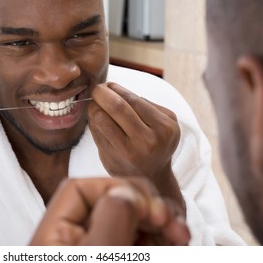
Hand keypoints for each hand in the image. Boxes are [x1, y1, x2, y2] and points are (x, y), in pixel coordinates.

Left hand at [30, 177, 189, 245]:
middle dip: (145, 207)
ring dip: (159, 224)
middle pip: (109, 203)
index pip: (79, 188)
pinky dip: (159, 239)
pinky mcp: (116, 253)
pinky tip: (175, 241)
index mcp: (55, 234)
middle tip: (170, 220)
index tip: (144, 203)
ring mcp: (97, 247)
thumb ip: (110, 220)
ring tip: (181, 235)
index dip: (114, 186)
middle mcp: (73, 238)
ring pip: (129, 223)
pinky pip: (138, 239)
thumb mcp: (97, 255)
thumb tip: (125, 190)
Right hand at [88, 83, 183, 209]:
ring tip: (109, 88)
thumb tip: (94, 101)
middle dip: (104, 93)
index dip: (94, 107)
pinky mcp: (172, 119)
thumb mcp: (105, 152)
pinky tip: (128, 103)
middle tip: (96, 89)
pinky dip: (134, 99)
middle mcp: (148, 141)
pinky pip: (146, 101)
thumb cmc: (124, 163)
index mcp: (128, 153)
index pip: (103, 119)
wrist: (154, 173)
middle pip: (119, 106)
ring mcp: (164, 129)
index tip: (90, 102)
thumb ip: (98, 128)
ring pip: (135, 99)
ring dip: (119, 90)